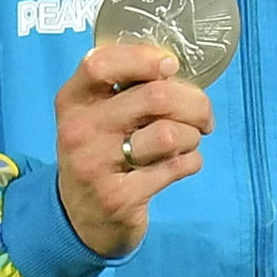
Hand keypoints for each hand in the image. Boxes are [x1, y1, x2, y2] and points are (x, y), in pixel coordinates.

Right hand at [55, 40, 212, 257]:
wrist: (82, 217)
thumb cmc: (101, 151)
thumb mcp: (97, 115)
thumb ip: (126, 87)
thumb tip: (173, 66)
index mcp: (72, 101)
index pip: (100, 64)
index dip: (144, 59)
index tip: (171, 66)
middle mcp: (79, 131)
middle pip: (155, 97)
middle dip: (195, 103)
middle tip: (204, 115)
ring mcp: (96, 166)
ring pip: (170, 135)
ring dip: (193, 136)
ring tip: (188, 142)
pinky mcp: (119, 198)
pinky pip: (176, 167)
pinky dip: (192, 161)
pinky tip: (182, 163)